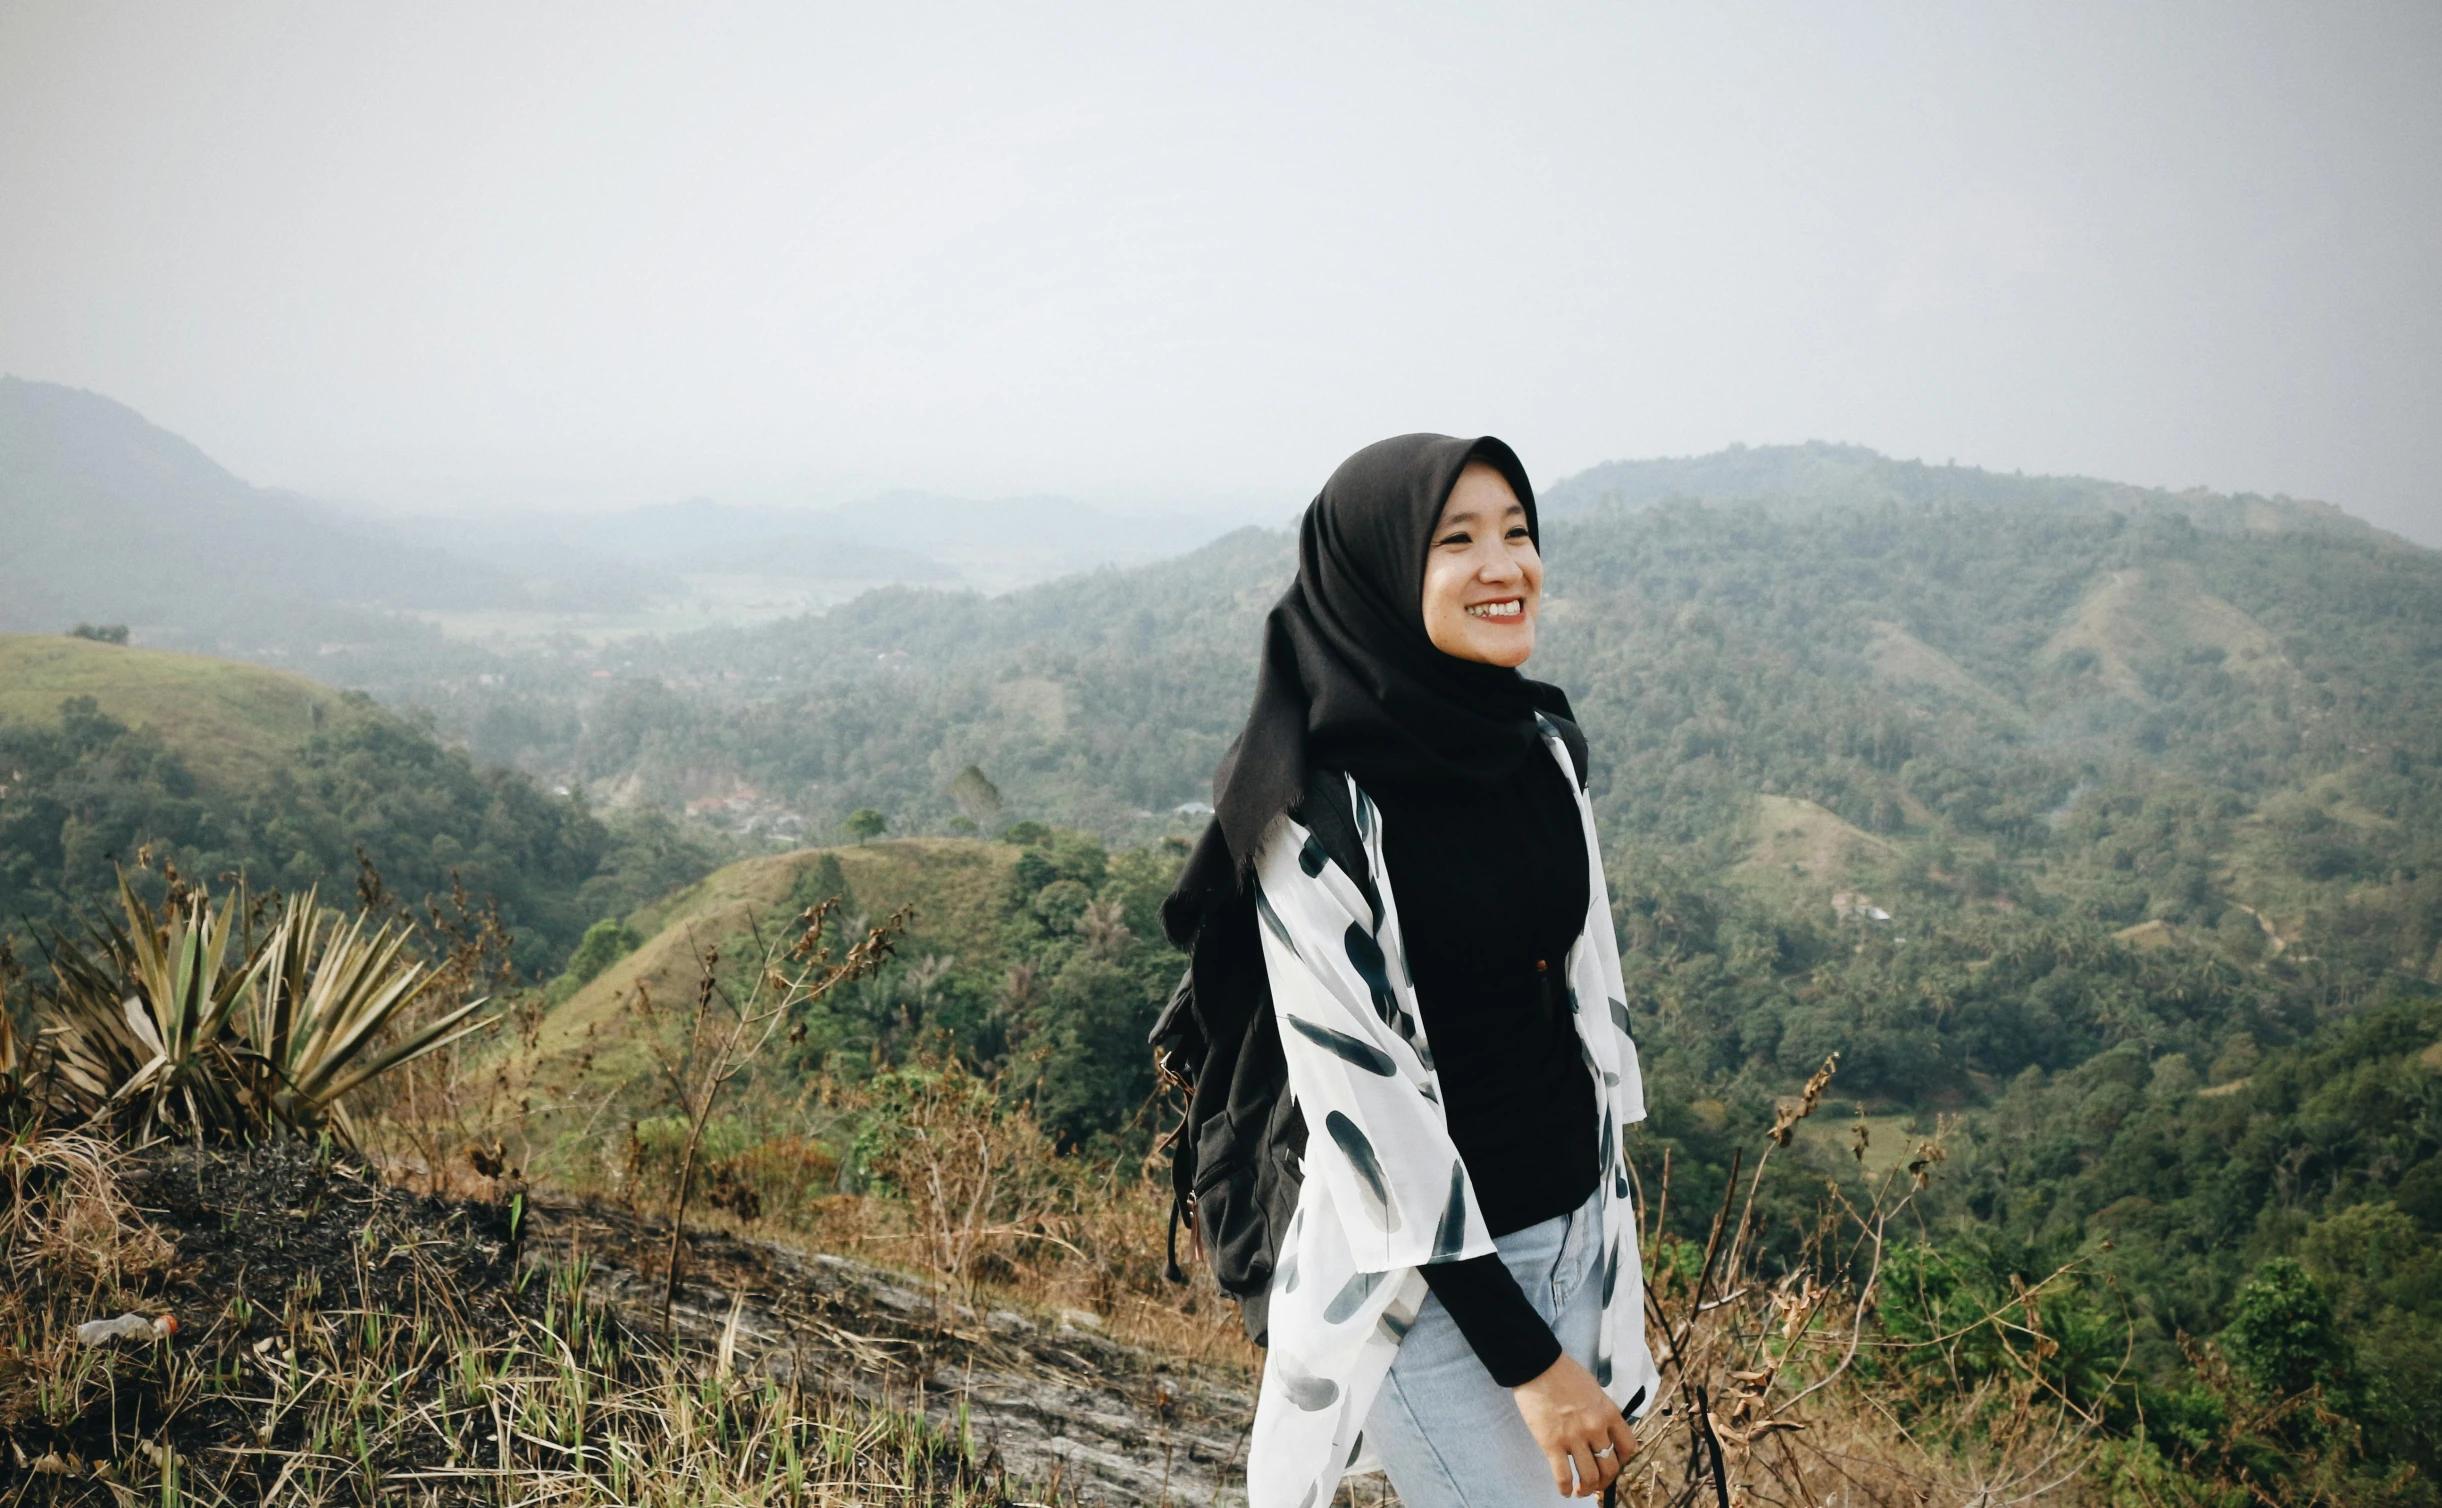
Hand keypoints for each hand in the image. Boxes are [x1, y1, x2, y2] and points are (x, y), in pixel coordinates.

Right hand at [1511, 1354, 1637, 1496]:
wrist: (1537, 1365)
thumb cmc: (1563, 1373)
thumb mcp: (1594, 1390)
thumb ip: (1601, 1412)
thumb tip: (1602, 1432)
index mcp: (1609, 1413)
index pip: (1627, 1447)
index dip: (1622, 1461)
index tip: (1613, 1464)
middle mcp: (1596, 1428)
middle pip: (1610, 1467)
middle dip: (1605, 1481)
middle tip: (1597, 1483)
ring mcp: (1574, 1437)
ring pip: (1589, 1476)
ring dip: (1587, 1488)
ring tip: (1580, 1491)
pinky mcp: (1552, 1443)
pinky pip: (1563, 1475)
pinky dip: (1564, 1488)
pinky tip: (1564, 1491)